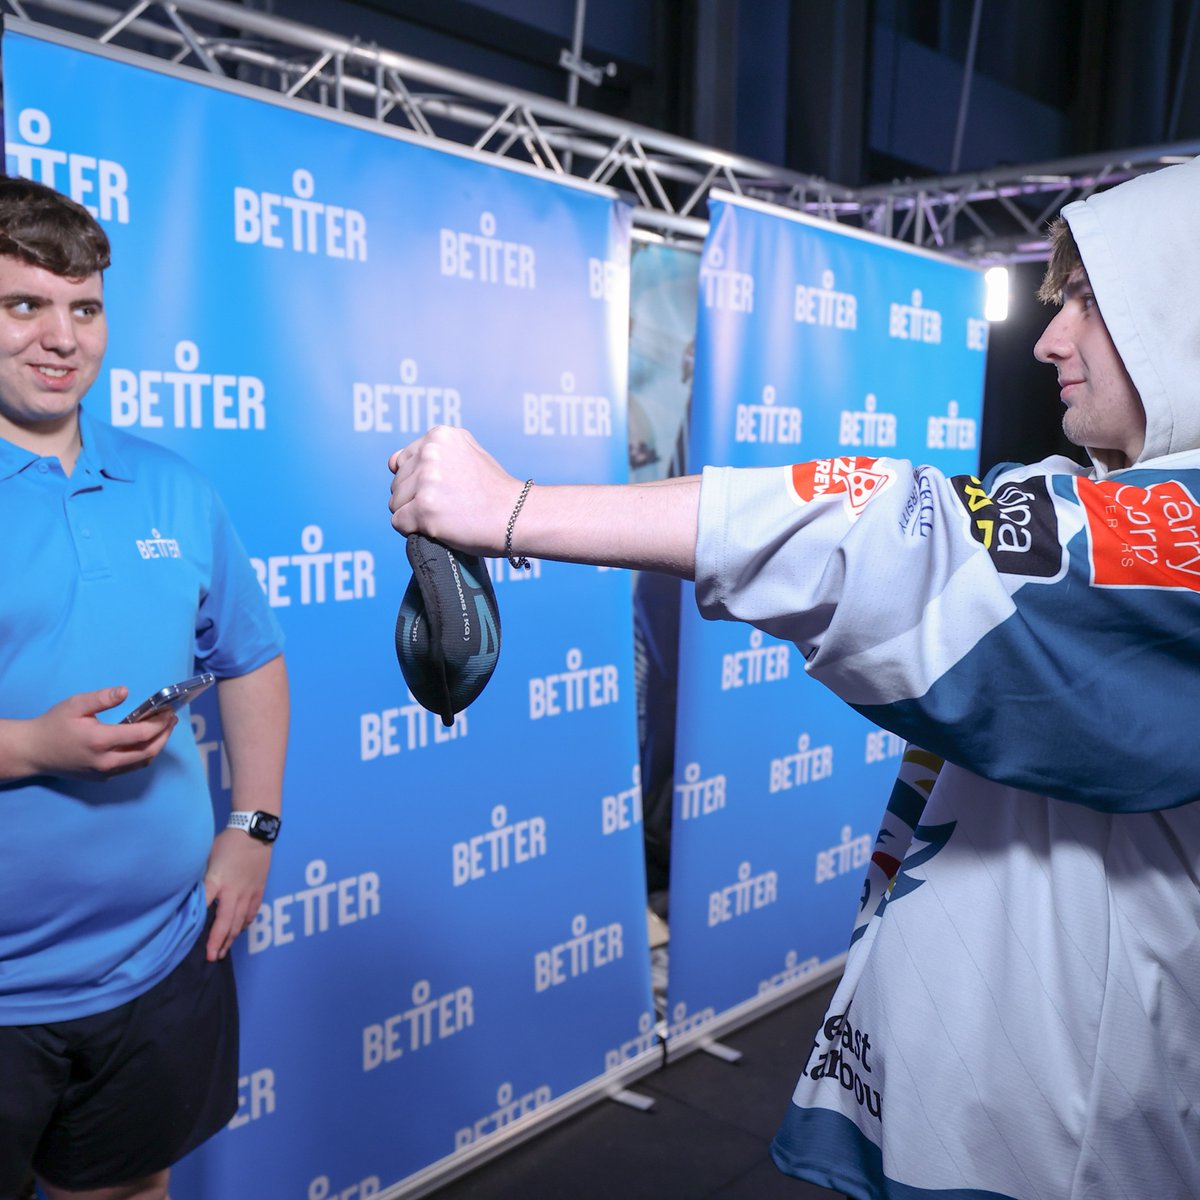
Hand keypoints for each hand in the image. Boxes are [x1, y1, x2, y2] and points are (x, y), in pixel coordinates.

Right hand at [7, 686, 176, 781]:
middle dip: (164, 735)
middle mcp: (105, 761)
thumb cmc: (54, 725)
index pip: (141, 735)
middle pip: (148, 751)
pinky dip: (143, 754)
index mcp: (100, 741)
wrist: (35, 751)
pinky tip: (146, 740)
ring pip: (142, 762)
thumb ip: (102, 698)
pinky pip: (131, 767)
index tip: (169, 712)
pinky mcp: (103, 777)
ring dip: (157, 745)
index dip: (159, 723)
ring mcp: (105, 772)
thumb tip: (125, 691)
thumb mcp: (75, 705)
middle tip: (172, 719)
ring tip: (164, 728)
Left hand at [203, 828, 272, 960]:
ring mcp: (248, 892)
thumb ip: (200, 875)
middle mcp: (234, 890)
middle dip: (218, 941)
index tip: (190, 938)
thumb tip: (189, 892)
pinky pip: (252, 912)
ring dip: (231, 937)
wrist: (255, 832)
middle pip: (225, 921)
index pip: (205, 904)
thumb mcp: (207, 856)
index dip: (198, 922)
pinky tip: (239, 930)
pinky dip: (245, 924)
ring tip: (223, 951)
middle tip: (212, 957)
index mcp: (217, 880)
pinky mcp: (259, 890)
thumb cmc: (227, 842)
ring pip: (240, 920)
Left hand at [388, 426, 524, 555]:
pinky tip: (438, 527)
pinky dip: (413, 530)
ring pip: (395, 503)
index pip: (403, 461)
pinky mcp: (424, 508)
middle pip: (397, 483)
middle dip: (416, 498)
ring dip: (414, 514)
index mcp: (439, 435)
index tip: (445, 489)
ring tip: (445, 515)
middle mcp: (430, 452)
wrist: (515, 516)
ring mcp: (427, 480)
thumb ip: (434, 453)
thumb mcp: (468, 454)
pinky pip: (398, 522)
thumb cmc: (493, 491)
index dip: (420, 481)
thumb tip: (392, 462)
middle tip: (448, 505)